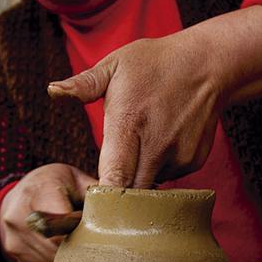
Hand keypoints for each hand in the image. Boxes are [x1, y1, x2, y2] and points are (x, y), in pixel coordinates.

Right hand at [0, 163, 96, 261]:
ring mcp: (13, 237)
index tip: (96, 232)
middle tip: (95, 246)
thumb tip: (128, 206)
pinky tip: (63, 249)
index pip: (63, 222)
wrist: (19, 194)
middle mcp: (18, 215)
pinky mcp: (14, 254)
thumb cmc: (54, 185)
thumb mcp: (75, 180)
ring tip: (79, 246)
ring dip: (69, 259)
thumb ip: (97, 192)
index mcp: (37, 191)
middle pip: (58, 247)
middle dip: (79, 248)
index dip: (83, 231)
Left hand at [48, 5, 261, 187]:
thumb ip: (84, 84)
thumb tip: (53, 90)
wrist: (207, 65)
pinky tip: (161, 141)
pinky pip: (168, 176)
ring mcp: (179, 156)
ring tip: (141, 142)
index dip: (101, 196)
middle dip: (117, 189)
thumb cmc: (154, 63)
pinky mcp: (194, 162)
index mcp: (129, 123)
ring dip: (138, 175)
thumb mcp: (115, 65)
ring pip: (148, 184)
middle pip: (130, 192)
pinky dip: (159, 167)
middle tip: (110, 171)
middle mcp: (157, 145)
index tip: (92, 198)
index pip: (114, 179)